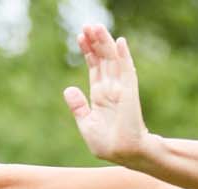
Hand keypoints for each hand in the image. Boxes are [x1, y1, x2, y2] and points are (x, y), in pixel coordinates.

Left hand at [64, 25, 148, 164]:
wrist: (123, 155)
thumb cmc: (107, 145)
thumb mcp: (87, 125)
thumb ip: (78, 107)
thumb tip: (69, 89)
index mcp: (100, 96)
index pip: (94, 68)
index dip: (88, 52)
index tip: (80, 36)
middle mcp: (111, 89)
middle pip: (102, 60)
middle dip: (95, 43)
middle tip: (88, 25)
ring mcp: (121, 90)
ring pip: (112, 61)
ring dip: (106, 44)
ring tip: (97, 27)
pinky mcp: (129, 93)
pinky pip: (126, 71)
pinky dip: (124, 57)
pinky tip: (120, 42)